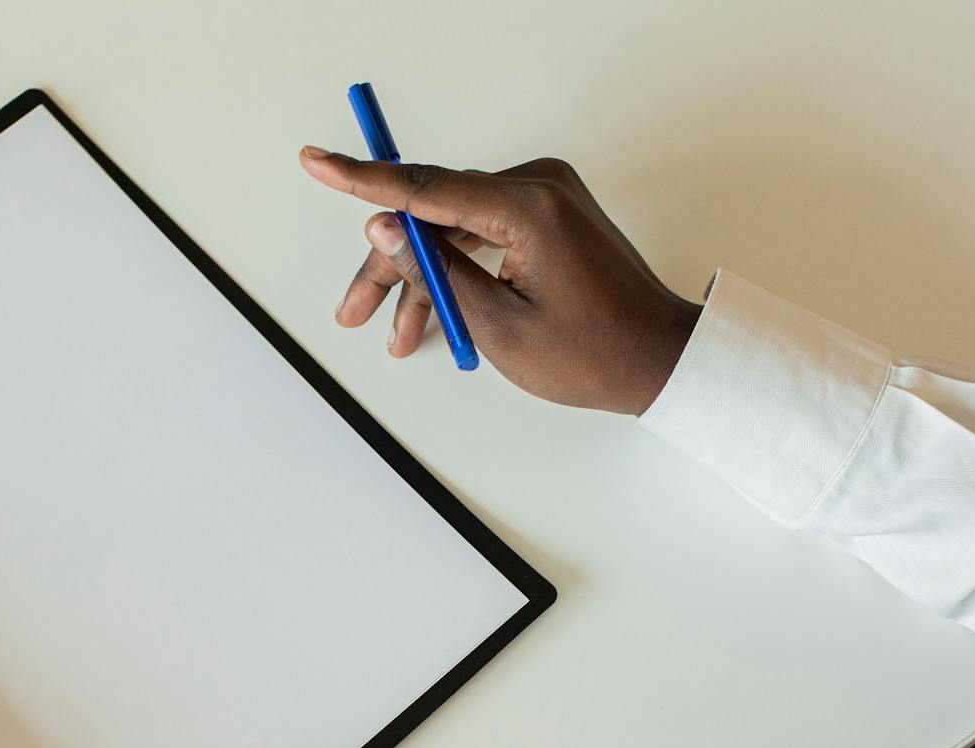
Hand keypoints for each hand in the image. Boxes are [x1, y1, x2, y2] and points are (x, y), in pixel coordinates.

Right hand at [299, 147, 699, 414]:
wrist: (659, 360)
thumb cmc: (595, 353)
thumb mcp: (497, 326)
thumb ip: (435, 272)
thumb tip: (385, 228)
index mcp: (528, 208)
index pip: (424, 188)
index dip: (362, 179)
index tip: (315, 161)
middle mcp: (537, 187)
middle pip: (432, 213)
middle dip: (391, 265)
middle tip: (354, 311)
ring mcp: (545, 197)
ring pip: (451, 227)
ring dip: (421, 277)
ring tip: (398, 334)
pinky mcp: (548, 214)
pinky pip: (481, 232)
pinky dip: (455, 269)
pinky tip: (435, 314)